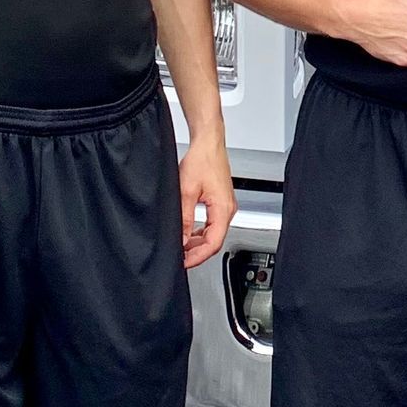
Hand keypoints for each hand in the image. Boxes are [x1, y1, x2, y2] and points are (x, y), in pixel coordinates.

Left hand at [178, 134, 234, 269]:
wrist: (208, 143)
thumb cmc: (202, 160)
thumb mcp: (186, 192)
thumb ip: (184, 219)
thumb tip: (181, 241)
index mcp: (223, 208)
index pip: (214, 243)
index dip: (197, 257)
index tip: (182, 263)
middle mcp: (228, 209)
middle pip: (215, 242)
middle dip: (196, 253)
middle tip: (178, 258)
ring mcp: (226, 206)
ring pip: (214, 234)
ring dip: (197, 244)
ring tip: (180, 247)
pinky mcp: (220, 202)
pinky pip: (212, 225)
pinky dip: (200, 233)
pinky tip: (188, 234)